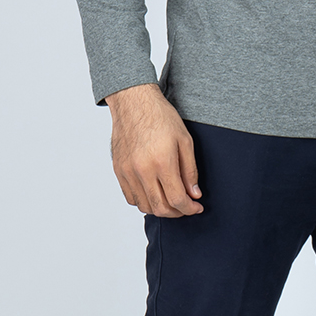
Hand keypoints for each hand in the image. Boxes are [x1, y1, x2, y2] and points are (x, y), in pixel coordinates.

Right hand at [104, 83, 202, 216]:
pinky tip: (154, 193)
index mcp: (162, 161)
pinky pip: (130, 197)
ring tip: (171, 201)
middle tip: (186, 207)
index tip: (197, 207)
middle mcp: (142, 170)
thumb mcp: (184, 139)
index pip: (177, 199)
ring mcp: (128, 172)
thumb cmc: (161, 116)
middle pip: (160, 208)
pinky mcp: (118, 171)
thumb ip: (190, 170)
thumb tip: (194, 194)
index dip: (190, 208)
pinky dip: (143, 201)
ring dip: (160, 209)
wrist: (134, 102)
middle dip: (177, 213)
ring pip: (144, 206)